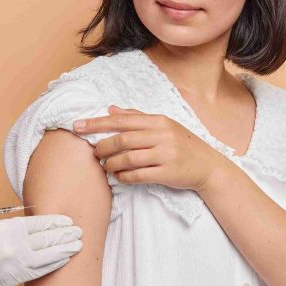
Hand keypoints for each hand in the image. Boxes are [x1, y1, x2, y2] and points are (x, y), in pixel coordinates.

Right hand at [0, 214, 82, 285]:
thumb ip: (15, 229)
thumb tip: (38, 229)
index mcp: (7, 227)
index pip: (40, 223)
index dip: (58, 222)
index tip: (69, 220)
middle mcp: (13, 244)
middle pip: (47, 238)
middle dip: (66, 235)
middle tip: (79, 231)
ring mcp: (14, 263)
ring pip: (48, 255)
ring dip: (65, 250)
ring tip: (78, 245)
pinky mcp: (13, 278)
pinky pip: (40, 271)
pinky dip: (54, 264)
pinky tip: (64, 260)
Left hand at [73, 105, 224, 191]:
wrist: (207, 166)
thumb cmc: (181, 144)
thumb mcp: (163, 125)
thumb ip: (136, 117)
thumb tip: (110, 108)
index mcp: (158, 121)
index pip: (121, 120)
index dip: (97, 123)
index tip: (78, 126)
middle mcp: (162, 135)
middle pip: (123, 139)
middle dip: (103, 146)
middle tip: (93, 152)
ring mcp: (165, 154)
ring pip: (128, 158)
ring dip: (111, 163)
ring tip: (105, 166)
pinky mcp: (167, 173)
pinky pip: (138, 175)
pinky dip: (124, 176)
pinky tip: (118, 176)